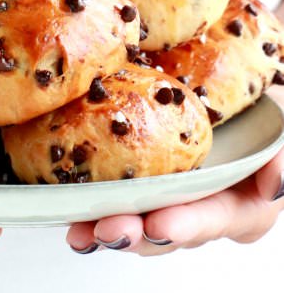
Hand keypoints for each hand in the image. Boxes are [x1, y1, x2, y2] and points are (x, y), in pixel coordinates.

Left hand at [67, 136, 283, 255]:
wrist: (234, 99)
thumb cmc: (260, 115)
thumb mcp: (281, 130)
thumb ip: (281, 158)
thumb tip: (274, 187)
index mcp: (240, 204)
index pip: (214, 219)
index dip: (186, 225)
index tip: (158, 224)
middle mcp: (200, 210)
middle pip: (168, 232)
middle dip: (136, 234)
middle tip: (107, 230)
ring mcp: (168, 200)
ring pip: (138, 223)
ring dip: (107, 228)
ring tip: (81, 231)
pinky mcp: (140, 185)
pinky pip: (116, 202)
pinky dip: (92, 210)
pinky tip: (70, 213)